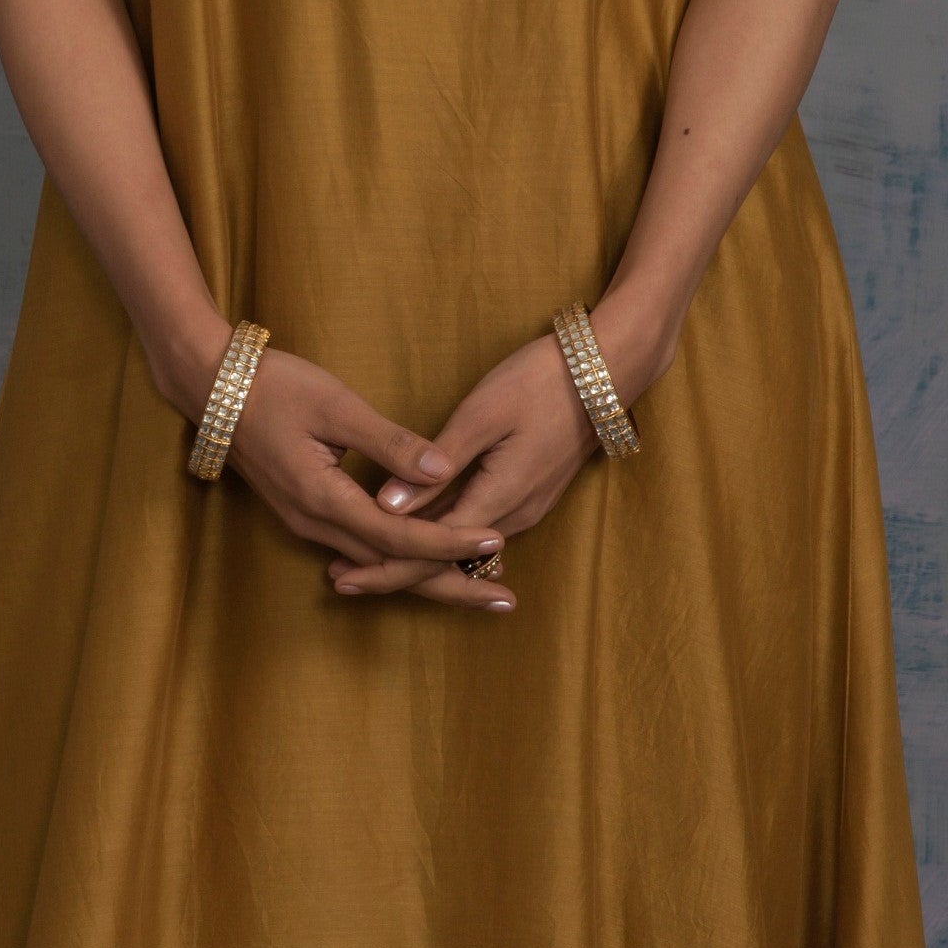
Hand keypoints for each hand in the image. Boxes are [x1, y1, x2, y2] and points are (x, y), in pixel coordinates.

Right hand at [216, 347, 511, 604]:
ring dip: (429, 576)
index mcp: (322, 498)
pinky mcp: (307, 513)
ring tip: (482, 586)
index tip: (496, 541)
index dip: (450, 542)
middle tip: (506, 600)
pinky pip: (362, 551)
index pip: (399, 537)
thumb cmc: (273, 387)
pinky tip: (430, 560)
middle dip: (451, 585)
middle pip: (393, 569)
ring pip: (378, 565)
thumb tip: (442, 470)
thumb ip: (390, 442)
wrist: (210, 388)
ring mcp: (307, 522)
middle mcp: (314, 523)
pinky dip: (401, 559)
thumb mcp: (336, 405)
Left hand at [323, 310, 666, 606]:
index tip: (341, 578)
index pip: (430, 551)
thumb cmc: (541, 381)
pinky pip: (477, 529)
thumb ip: (435, 465)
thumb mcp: (482, 415)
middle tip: (339, 577)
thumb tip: (388, 506)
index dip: (383, 567)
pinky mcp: (530, 493)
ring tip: (365, 558)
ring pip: (462, 547)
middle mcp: (515, 515)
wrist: (609, 369)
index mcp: (499, 499)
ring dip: (416, 554)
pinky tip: (415, 531)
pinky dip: (441, 536)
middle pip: (445, 560)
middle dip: (393, 569)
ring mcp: (527, 507)